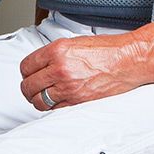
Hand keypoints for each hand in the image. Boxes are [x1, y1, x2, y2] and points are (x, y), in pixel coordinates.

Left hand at [19, 32, 143, 110]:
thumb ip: (54, 53)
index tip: (28, 74)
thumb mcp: (73, 42)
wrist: (127, 60)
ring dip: (38, 100)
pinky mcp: (78, 102)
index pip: (26, 66)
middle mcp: (59, 69)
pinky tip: (57, 102)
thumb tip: (41, 63)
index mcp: (56, 51)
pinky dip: (53, 108)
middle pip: (28, 86)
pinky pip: (56, 110)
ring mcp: (68, 88)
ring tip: (42, 97)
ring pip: (39, 102)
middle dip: (28, 88)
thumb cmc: (106, 49)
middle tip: (32, 87)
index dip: (26, 72)